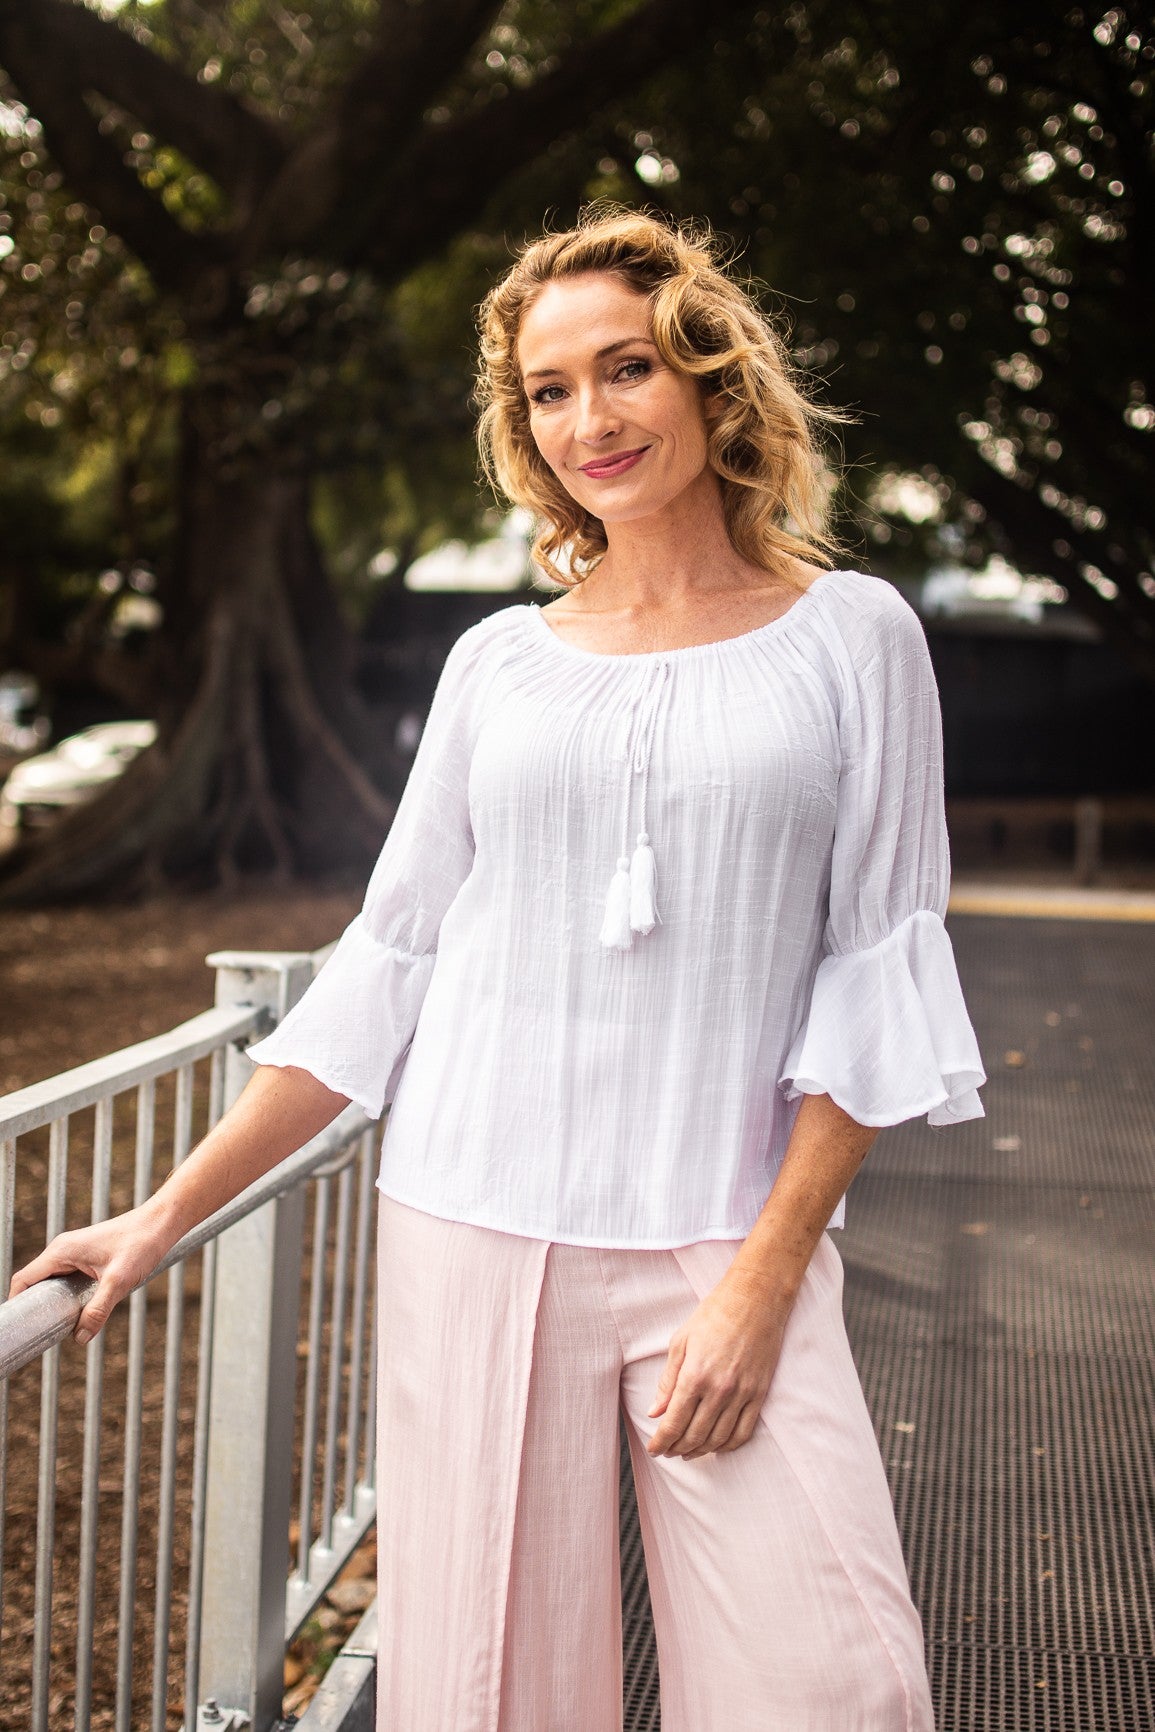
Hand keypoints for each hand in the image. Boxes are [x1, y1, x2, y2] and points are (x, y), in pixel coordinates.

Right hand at [8, 1205, 175, 1345]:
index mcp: (61, 1251)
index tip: (20, 1328)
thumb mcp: (118, 1281)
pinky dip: (66, 1297)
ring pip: (52, 1283)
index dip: (16, 1304)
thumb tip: (79, 1338)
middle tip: (40, 1334)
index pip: (23, 1279)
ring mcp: (74, 1253)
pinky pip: (66, 1280)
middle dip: (35, 1308)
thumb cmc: (141, 1243)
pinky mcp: (87, 1257)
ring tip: (58, 1327)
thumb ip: (98, 1310)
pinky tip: (77, 1312)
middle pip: (35, 1283)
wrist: (161, 1223)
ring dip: (52, 1303)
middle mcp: (62, 1250)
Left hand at [646, 1273, 791, 1459]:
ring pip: (718, 1438)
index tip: (654, 1448)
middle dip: (677, 1448)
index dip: (661, 1440)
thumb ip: (668, 1380)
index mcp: (695, 1375)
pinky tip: (716, 1446)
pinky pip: (744, 1432)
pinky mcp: (759, 1394)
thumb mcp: (681, 1341)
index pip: (674, 1422)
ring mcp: (742, 1394)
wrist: (755, 1299)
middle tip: (668, 1450)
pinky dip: (728, 1445)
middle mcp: (719, 1390)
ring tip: (687, 1452)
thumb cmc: (714, 1314)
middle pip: (695, 1435)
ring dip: (700, 1450)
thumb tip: (655, 1411)